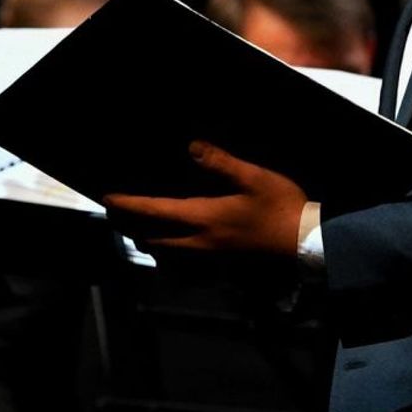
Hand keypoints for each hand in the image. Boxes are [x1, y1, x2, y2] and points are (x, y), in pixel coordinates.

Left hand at [103, 141, 311, 255]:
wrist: (304, 243)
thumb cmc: (280, 207)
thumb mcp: (254, 177)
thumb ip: (221, 162)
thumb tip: (191, 146)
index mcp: (203, 217)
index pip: (154, 211)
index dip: (128, 204)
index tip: (107, 197)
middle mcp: (198, 241)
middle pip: (150, 238)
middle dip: (128, 225)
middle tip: (116, 213)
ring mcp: (209, 257)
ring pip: (164, 253)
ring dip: (147, 240)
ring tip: (140, 226)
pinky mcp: (221, 265)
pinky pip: (182, 262)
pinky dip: (168, 253)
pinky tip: (175, 244)